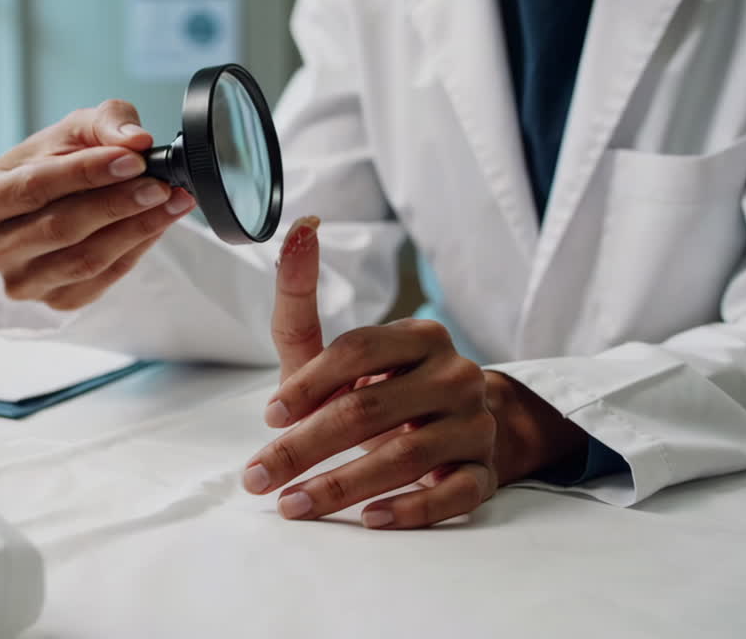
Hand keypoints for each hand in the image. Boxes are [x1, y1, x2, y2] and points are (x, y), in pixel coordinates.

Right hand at [0, 99, 196, 310]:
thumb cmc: (57, 163)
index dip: (86, 172)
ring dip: (136, 229)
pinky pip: (103, 279)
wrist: (60, 204)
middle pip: (60, 228)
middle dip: (117, 203)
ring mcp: (21, 283)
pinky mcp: (56, 303)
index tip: (133, 160)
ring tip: (172, 201)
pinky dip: (137, 250)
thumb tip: (134, 140)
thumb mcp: (76, 130)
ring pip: (84, 259)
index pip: (34, 186)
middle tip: (161, 184)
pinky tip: (159, 224)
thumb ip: (105, 123)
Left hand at [242, 218, 589, 528]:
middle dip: (306, 447)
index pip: (357, 350)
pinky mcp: (485, 471)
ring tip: (293, 506)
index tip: (270, 417)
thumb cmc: (381, 389)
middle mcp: (455, 374)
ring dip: (343, 485)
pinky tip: (369, 519)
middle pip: (371, 408)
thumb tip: (298, 226)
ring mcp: (474, 424)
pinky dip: (412, 508)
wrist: (460, 430)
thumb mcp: (338, 352)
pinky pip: (455, 493)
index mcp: (419, 336)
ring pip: (409, 454)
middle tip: (259, 478)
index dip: (308, 384)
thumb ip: (305, 298)